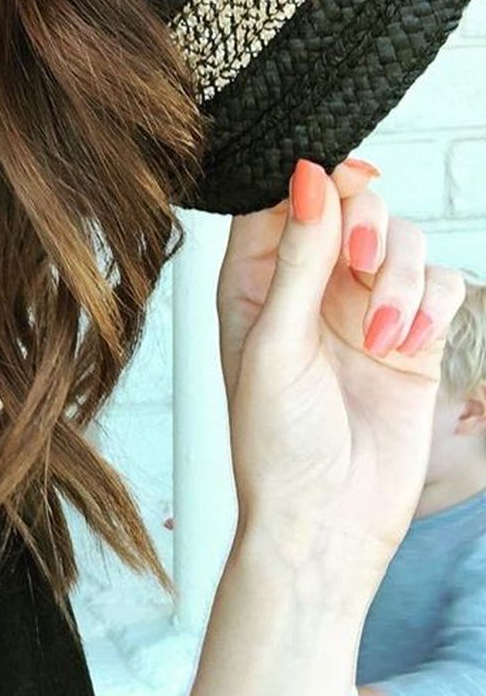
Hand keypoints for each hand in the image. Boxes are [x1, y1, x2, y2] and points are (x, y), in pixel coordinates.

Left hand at [215, 156, 466, 606]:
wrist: (328, 520)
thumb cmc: (277, 445)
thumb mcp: (275, 342)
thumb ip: (299, 257)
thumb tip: (308, 176)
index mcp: (254, 283)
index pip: (282, 201)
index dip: (311, 178)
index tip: (336, 175)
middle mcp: (310, 289)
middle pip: (353, 207)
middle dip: (365, 223)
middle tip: (359, 258)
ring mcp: (364, 311)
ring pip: (403, 242)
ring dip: (400, 277)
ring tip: (384, 335)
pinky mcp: (413, 339)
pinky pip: (440, 285)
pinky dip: (432, 304)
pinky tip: (409, 343)